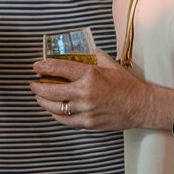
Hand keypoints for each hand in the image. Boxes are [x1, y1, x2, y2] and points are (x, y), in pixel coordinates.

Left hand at [30, 51, 150, 131]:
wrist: (140, 106)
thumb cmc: (126, 84)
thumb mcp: (110, 64)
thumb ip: (93, 55)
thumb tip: (80, 50)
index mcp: (90, 75)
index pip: (59, 69)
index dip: (44, 67)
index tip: (36, 66)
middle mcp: (85, 93)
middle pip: (52, 90)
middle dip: (38, 87)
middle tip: (33, 83)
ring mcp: (86, 110)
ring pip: (55, 107)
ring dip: (43, 101)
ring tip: (39, 96)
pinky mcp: (88, 123)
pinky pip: (64, 119)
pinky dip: (55, 114)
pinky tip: (51, 109)